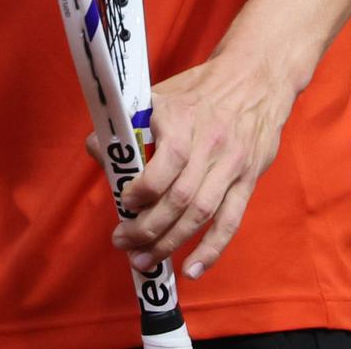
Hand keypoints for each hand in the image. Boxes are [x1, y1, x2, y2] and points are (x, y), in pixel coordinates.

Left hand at [105, 45, 299, 280]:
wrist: (254, 79)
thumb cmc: (198, 90)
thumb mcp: (159, 95)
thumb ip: (129, 124)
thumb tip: (96, 148)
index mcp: (183, 120)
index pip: (164, 165)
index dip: (141, 191)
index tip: (123, 201)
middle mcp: (210, 146)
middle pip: (179, 199)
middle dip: (147, 228)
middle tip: (122, 243)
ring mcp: (231, 166)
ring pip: (201, 215)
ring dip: (170, 243)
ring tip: (144, 260)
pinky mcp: (247, 181)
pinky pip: (230, 222)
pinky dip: (211, 250)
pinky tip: (191, 270)